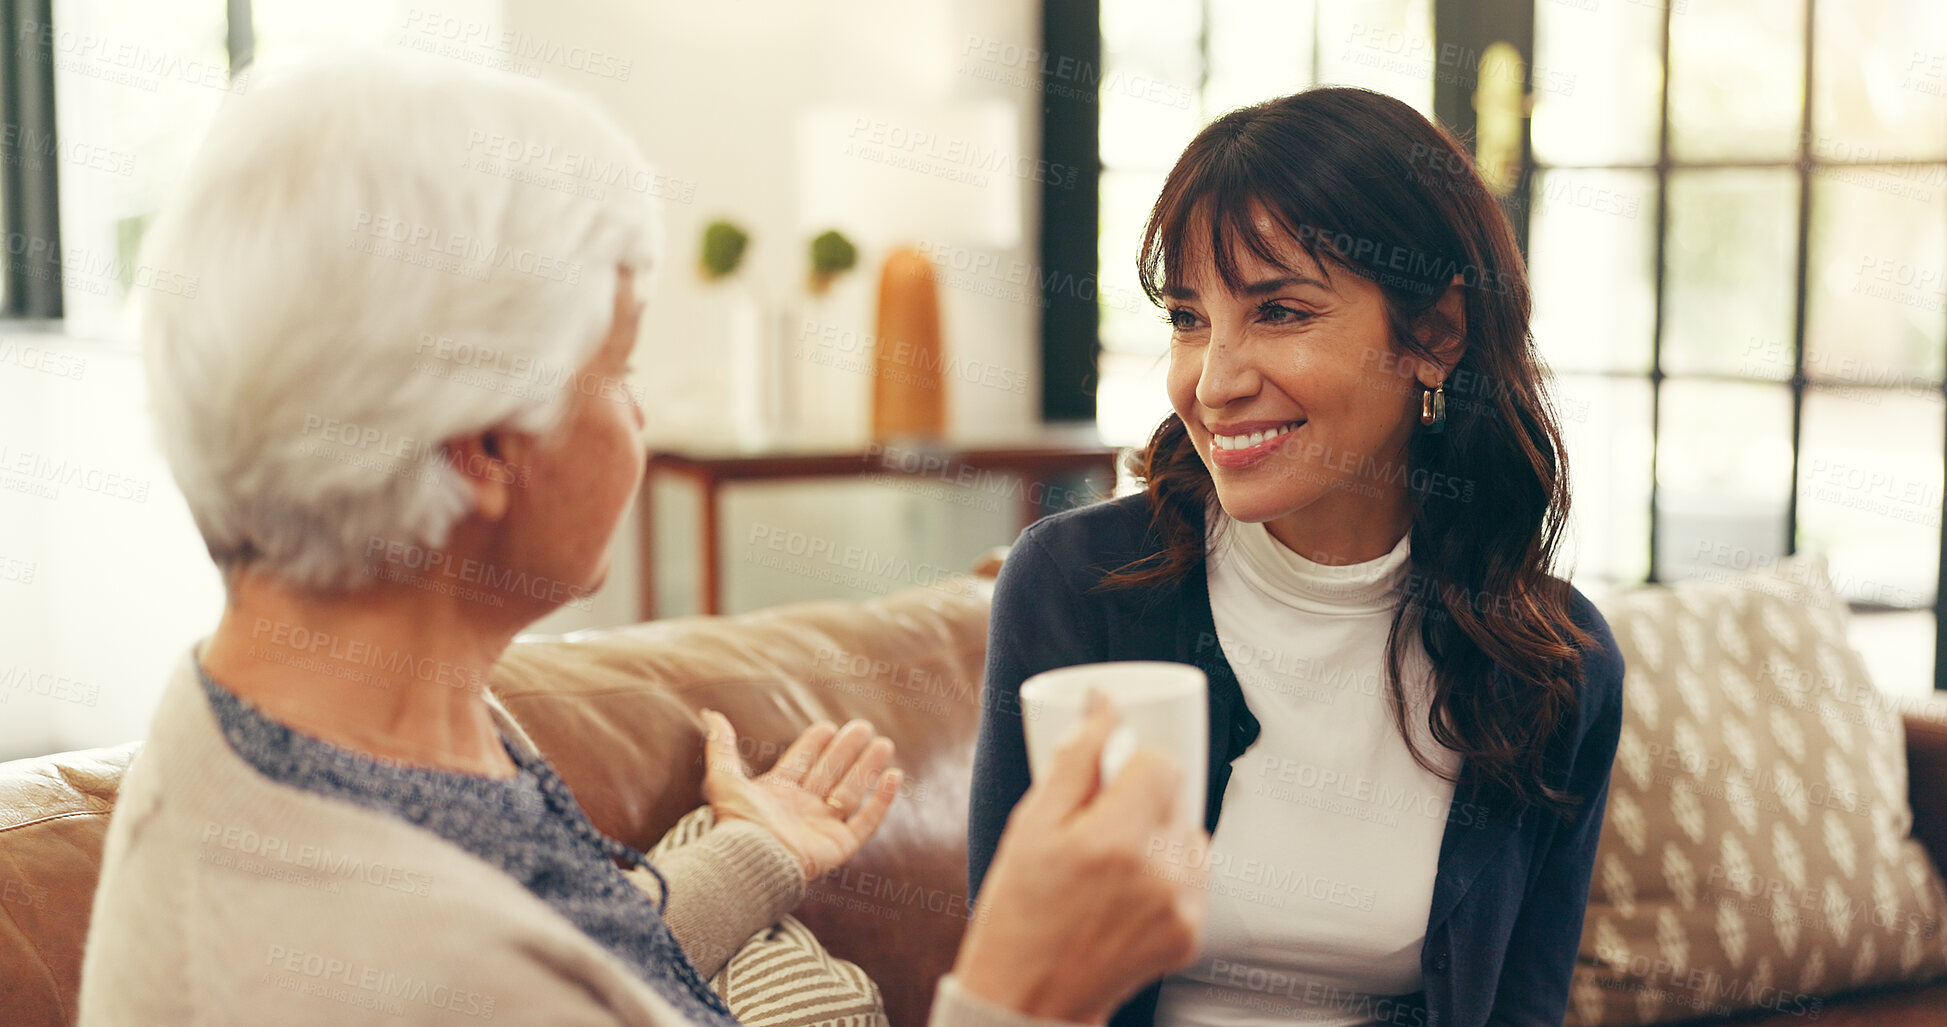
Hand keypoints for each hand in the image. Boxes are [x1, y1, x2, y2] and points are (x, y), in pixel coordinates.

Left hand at [699, 710, 902, 880]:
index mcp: (778, 794)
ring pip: (852, 791)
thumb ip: (721, 745)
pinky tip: (893, 776)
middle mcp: (802, 809)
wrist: (752, 860)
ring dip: (868, 767)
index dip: (814, 744)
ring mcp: (823, 827)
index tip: (827, 725)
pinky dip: (882, 800)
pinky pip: (867, 821)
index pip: (802, 763)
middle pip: (831, 773)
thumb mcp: (724, 777)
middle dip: (847, 750)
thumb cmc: (736, 823)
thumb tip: (710, 714)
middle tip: (863, 726)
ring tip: (884, 743)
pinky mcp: (841, 845)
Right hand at [953, 691, 1207, 1024]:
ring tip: (1112, 859)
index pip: (1162, 764)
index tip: (1110, 774)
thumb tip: (1104, 703)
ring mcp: (1181, 907)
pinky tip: (1128, 888)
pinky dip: (1168, 870)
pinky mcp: (1191, 932)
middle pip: (1177, 796)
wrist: (1029, 998)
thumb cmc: (1019, 911)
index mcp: (1114, 841)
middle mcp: (1158, 874)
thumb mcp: (1030, 827)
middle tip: (1101, 821)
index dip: (1136, 761)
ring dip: (1158, 832)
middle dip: (1142, 796)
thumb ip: (1074, 760)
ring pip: (1188, 832)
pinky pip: (1192, 874)